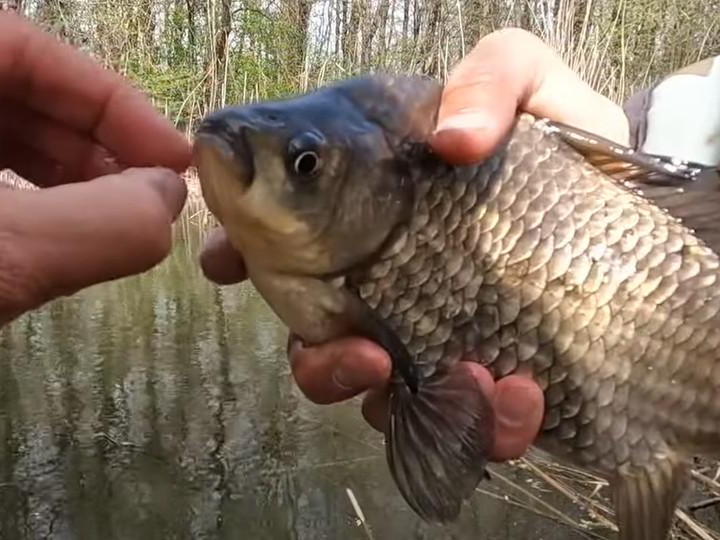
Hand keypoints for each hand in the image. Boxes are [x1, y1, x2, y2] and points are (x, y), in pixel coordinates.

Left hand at [0, 0, 189, 488]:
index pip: (12, 48)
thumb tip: (171, 205)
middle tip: (154, 198)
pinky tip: (59, 229)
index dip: (108, 104)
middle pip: (0, 85)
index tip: (172, 159)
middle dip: (84, 145)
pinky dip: (14, 197)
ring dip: (56, 174)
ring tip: (118, 220)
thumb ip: (91, 228)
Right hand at [199, 28, 629, 461]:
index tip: (226, 263)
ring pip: (373, 393)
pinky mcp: (483, 378)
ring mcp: (426, 336)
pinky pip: (460, 422)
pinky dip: (480, 425)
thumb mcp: (524, 80)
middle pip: (313, 338)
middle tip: (363, 355)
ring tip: (464, 380)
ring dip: (394, 401)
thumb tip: (453, 140)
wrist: (629, 196)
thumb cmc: (557, 136)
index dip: (238, 253)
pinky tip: (519, 396)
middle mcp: (379, 282)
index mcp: (365, 215)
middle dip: (321, 363)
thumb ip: (487, 79)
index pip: (279, 238)